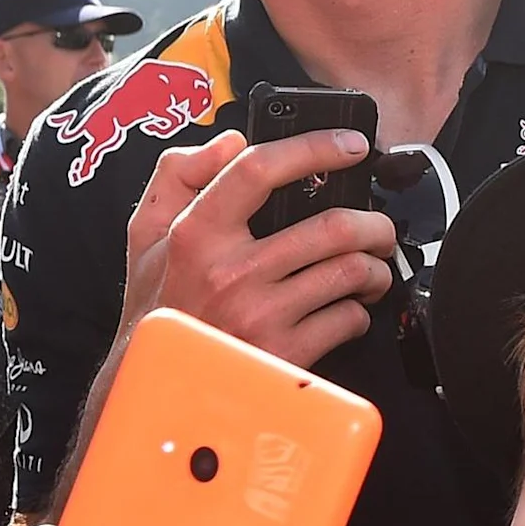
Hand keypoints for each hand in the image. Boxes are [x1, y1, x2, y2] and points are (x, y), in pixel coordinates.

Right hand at [119, 127, 400, 367]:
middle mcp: (230, 272)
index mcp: (196, 233)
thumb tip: (230, 142)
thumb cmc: (160, 304)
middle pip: (332, 228)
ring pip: (350, 272)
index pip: (258, 170)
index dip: (313, 147)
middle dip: (372, 224)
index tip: (349, 145)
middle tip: (377, 228)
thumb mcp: (147, 233)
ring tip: (370, 269)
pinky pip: (348, 320)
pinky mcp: (284, 354)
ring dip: (374, 268)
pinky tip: (346, 310)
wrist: (161, 383)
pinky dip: (359, 312)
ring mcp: (259, 315)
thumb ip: (178, 175)